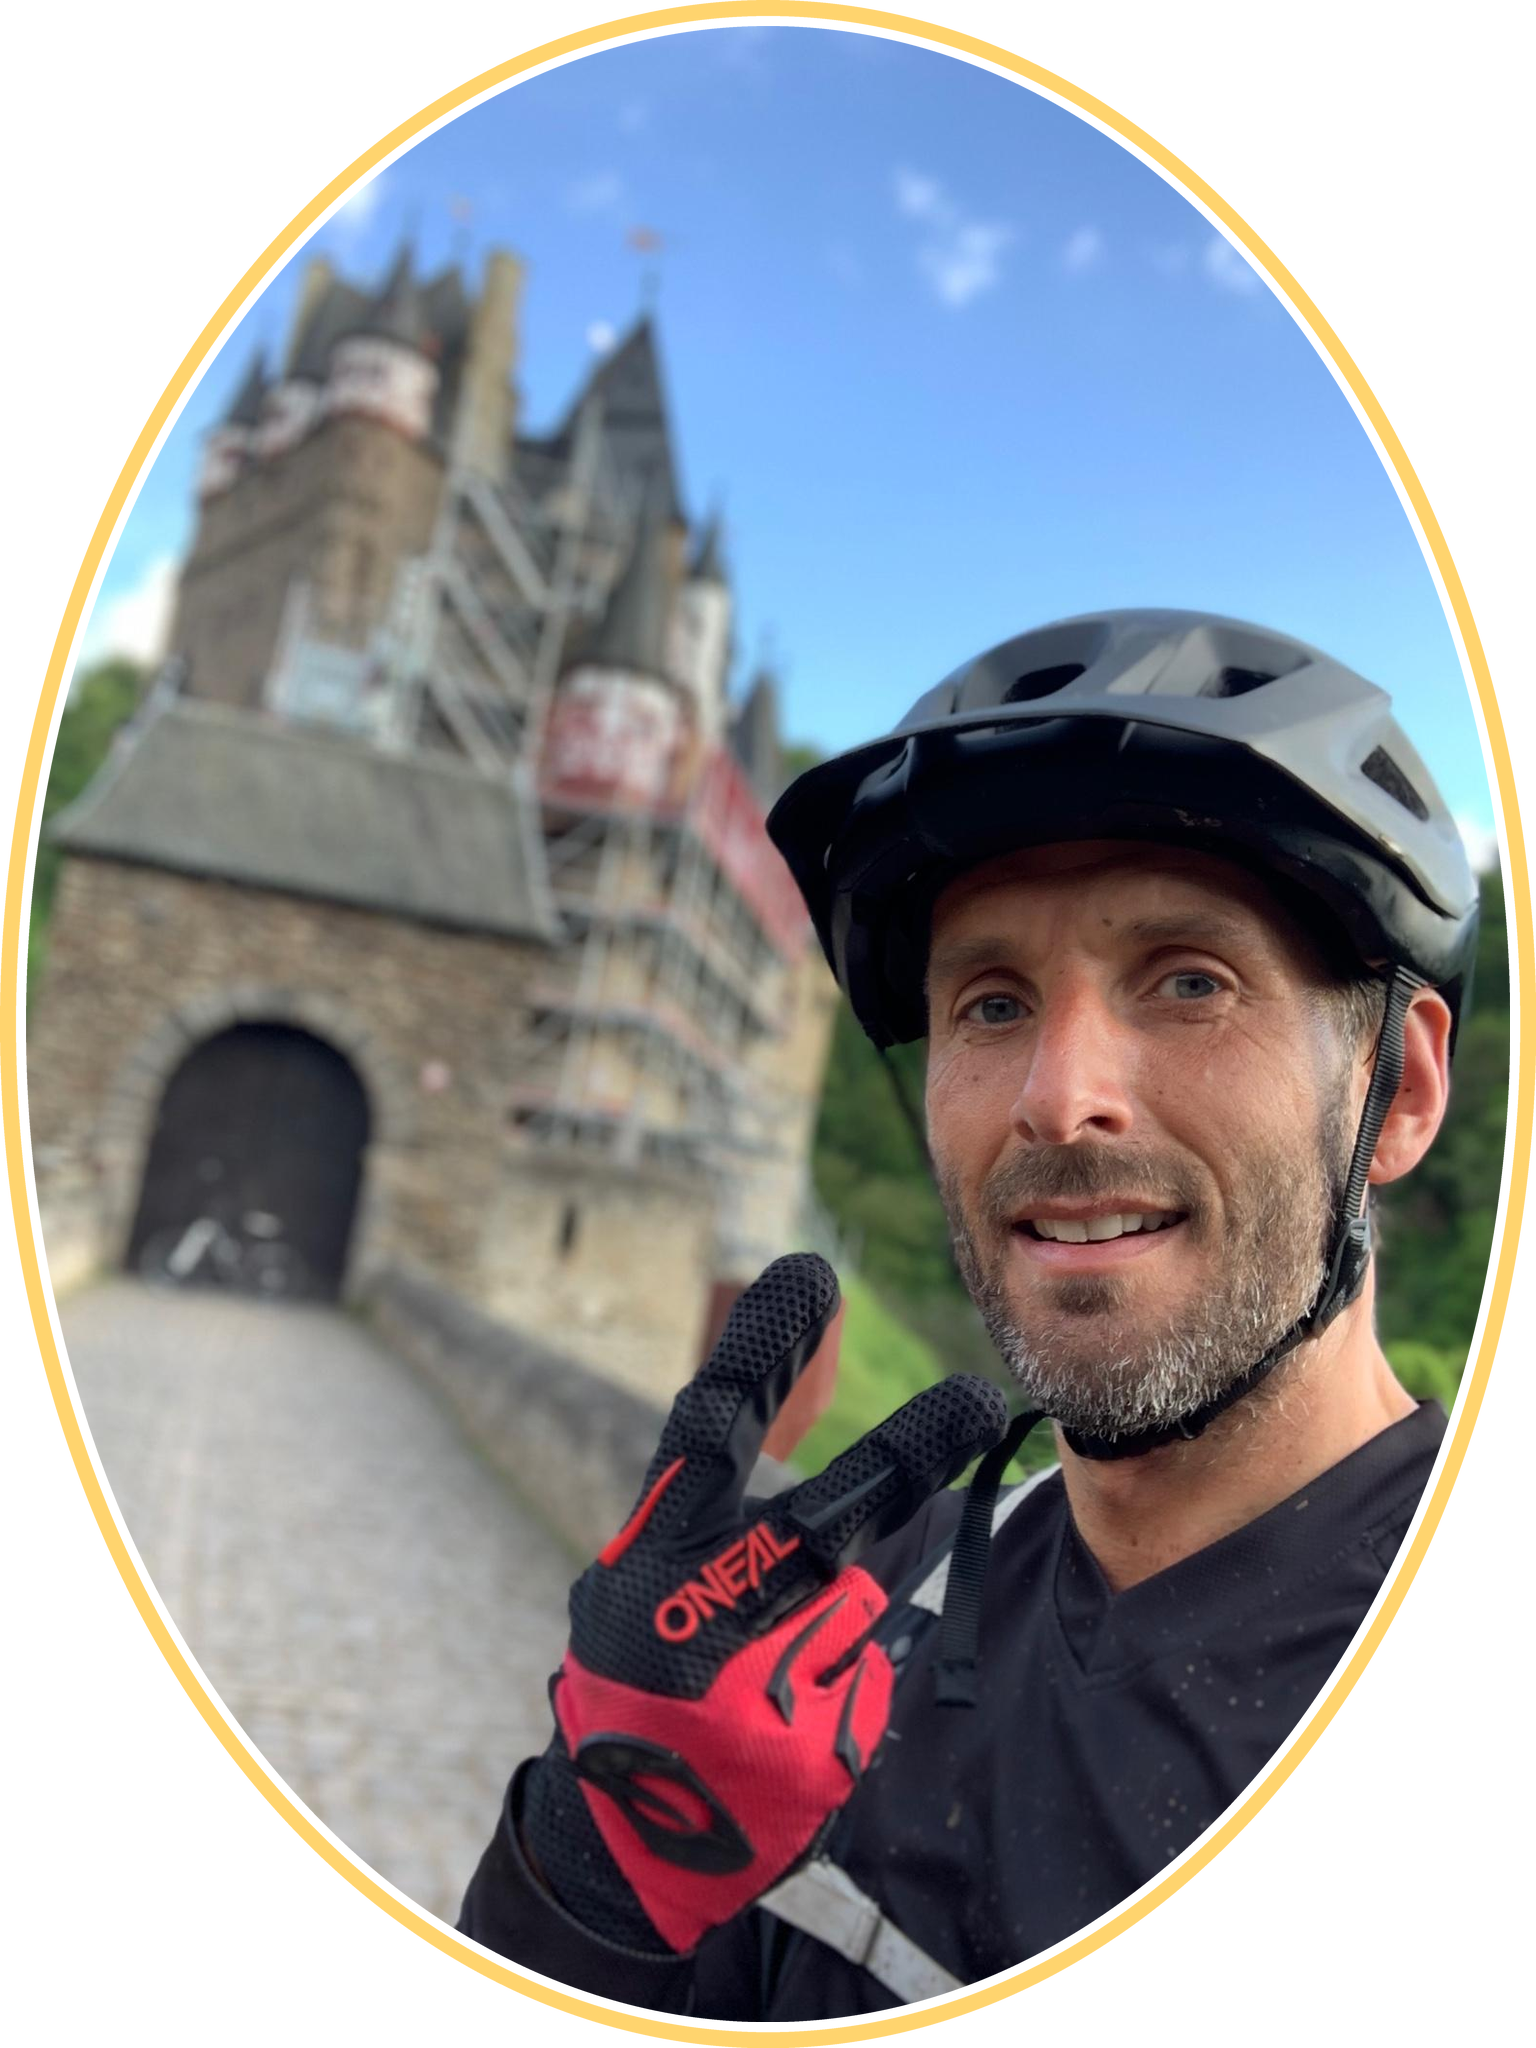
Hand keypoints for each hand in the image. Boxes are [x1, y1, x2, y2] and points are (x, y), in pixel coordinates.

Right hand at [521, 1252, 1006, 1953]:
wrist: (621, 1832)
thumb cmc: (641, 1664)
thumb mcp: (648, 1571)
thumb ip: (725, 1490)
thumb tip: (823, 1383)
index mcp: (654, 1551)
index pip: (711, 1427)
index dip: (761, 1347)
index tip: (814, 1274)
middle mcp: (708, 1610)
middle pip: (827, 1518)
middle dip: (904, 1456)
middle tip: (973, 1399)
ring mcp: (766, 1688)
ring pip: (869, 1600)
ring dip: (890, 1567)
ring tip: (878, 1557)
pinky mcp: (816, 1752)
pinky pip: (872, 1674)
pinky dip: (855, 1662)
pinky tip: (813, 1685)